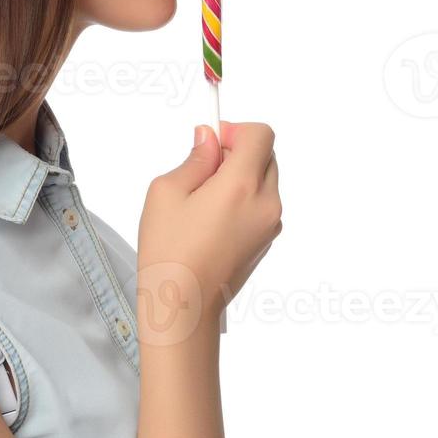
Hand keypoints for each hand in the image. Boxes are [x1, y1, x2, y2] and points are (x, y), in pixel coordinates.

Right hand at [136, 122, 281, 338]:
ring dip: (242, 177)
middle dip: (238, 153)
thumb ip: (195, 159)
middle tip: (204, 171)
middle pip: (267, 155)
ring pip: (266, 180)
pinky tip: (214, 220)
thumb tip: (209, 138)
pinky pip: (262, 205)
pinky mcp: (267, 240)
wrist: (183, 306)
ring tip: (205, 200)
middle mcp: (266, 203)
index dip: (236, 131)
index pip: (261, 135)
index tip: (213, 142)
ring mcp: (271, 225)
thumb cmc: (169, 251)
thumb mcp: (167, 192)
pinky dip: (245, 200)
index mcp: (242, 186)